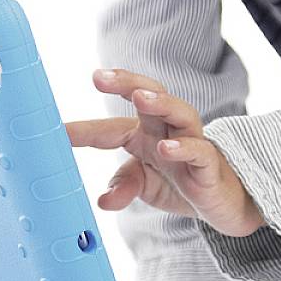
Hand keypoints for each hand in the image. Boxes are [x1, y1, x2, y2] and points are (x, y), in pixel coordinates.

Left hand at [65, 68, 264, 237]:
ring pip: (179, 112)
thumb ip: (124, 186)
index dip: (83, 130)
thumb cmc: (181, 182)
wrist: (223, 203)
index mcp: (144, 135)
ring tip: (138, 97)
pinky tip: (166, 147)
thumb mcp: (144, 186)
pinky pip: (199, 151)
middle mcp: (166, 130)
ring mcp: (191, 143)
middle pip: (149, 95)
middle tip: (100, 76)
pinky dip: (183, 148)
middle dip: (125, 82)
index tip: (56, 131)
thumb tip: (103, 201)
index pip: (109, 128)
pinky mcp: (210, 165)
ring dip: (159, 102)